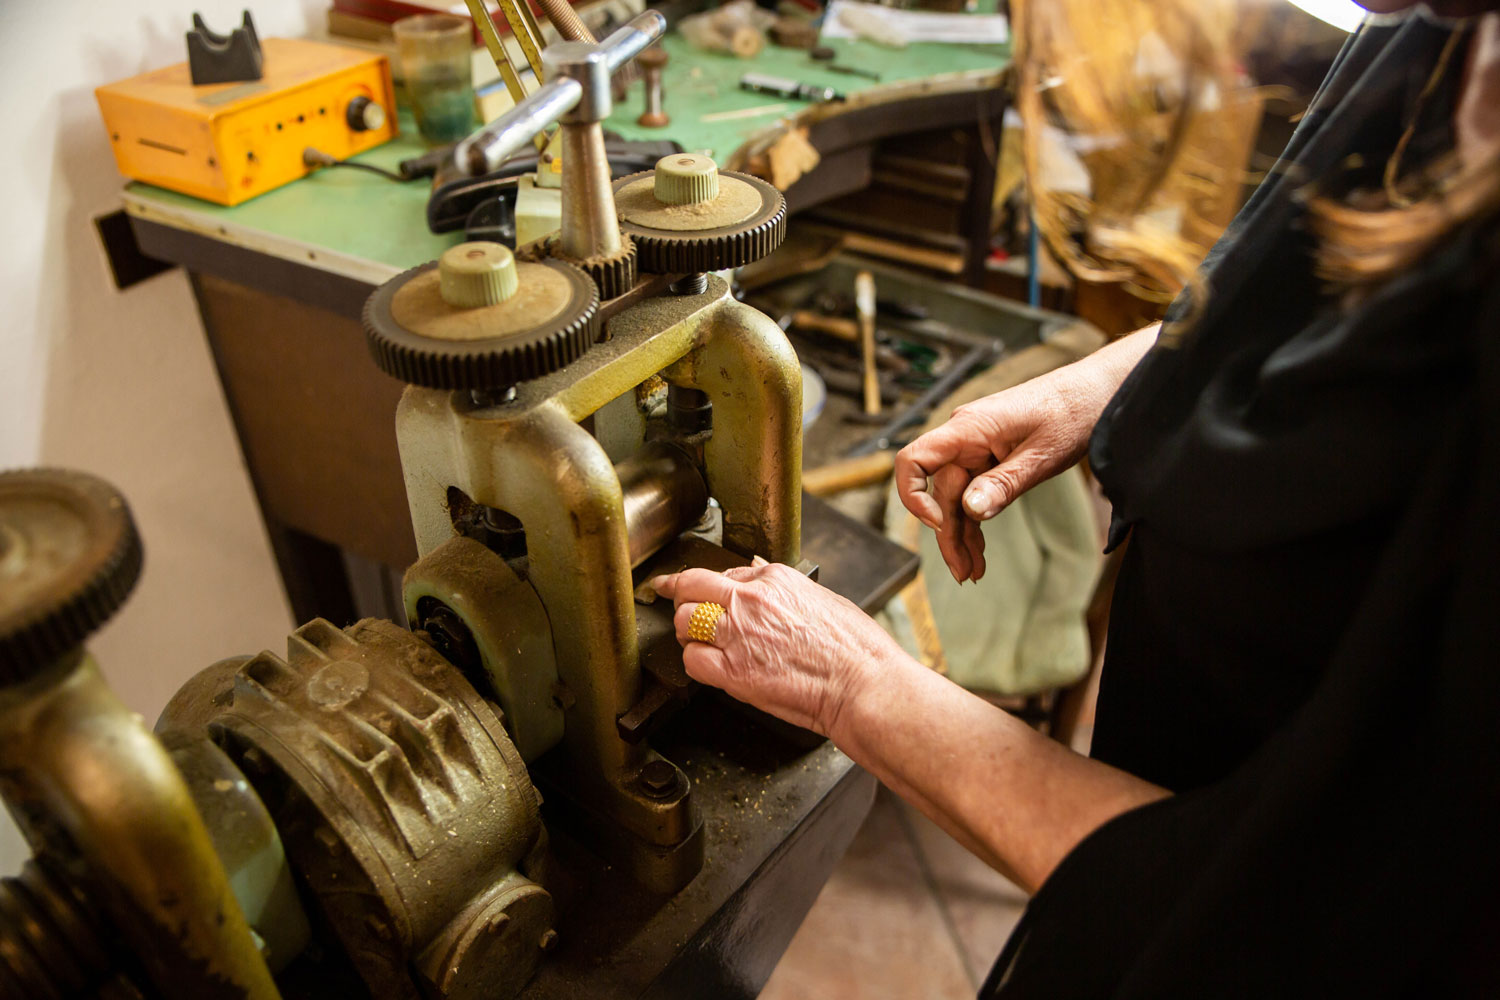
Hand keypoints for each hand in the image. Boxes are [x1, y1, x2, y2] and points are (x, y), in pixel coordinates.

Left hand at [651, 558, 910, 738]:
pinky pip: (693, 661)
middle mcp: (750, 601)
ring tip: (703, 644)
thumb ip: (784, 587)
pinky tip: (712, 669)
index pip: (724, 574)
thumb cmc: (856, 648)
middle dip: (683, 599)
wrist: (864, 684)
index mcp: (774, 579)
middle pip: (691, 587)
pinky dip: (697, 664)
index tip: (699, 590)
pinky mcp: (733, 671)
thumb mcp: (823, 598)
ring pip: (685, 622)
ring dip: (689, 634)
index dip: (711, 587)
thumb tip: (759, 573)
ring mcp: (738, 634)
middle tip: (682, 610)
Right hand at [895, 327, 1156, 582]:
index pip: (914, 459)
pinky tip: (979, 548)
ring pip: (956, 498)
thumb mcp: (1041, 456)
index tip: (939, 524)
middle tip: (964, 572)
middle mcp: (964, 437)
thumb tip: (970, 511)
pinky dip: (976, 520)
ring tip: (972, 571)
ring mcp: (975, 448)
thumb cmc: (1071, 412)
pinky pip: (973, 491)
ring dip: (962, 534)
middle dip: (949, 534)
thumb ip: (1003, 484)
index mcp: (968, 429)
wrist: (1094, 392)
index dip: (914, 495)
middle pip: (940, 492)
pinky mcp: (989, 456)